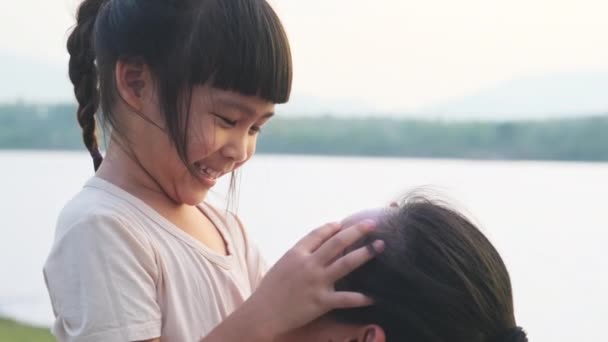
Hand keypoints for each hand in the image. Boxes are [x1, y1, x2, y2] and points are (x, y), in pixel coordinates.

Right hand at [247, 220, 383, 337]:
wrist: (262, 314)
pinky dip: (362, 298)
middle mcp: (308, 264)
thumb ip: (299, 255)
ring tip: (380, 245)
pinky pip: (346, 298)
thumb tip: (314, 247)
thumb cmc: (270, 291)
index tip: (344, 223)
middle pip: (337, 242)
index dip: (333, 227)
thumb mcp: (282, 265)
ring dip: (365, 253)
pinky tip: (375, 296)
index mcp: (296, 253)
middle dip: (356, 231)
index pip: (318, 233)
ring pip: (346, 264)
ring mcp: (316, 282)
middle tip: (372, 224)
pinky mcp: (321, 302)